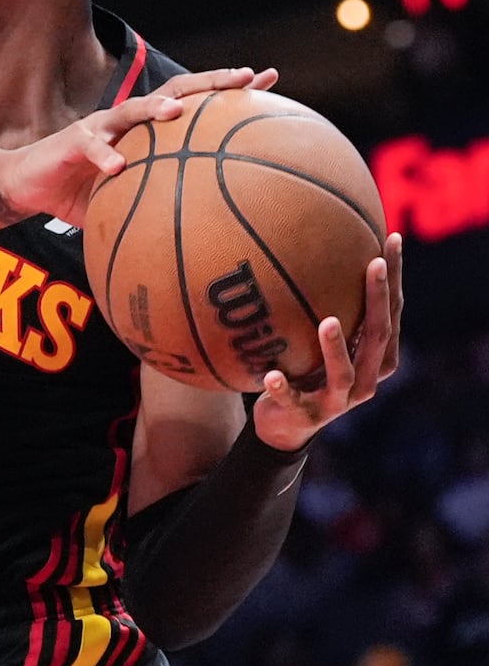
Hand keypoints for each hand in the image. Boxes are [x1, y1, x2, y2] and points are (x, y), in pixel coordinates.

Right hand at [0, 67, 277, 228]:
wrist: (28, 186)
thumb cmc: (81, 192)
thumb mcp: (127, 197)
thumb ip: (159, 202)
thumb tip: (205, 234)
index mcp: (147, 129)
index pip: (196, 101)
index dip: (230, 90)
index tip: (269, 81)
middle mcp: (129, 119)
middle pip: (177, 89)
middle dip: (211, 82)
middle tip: (245, 77)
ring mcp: (100, 125)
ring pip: (132, 108)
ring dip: (154, 107)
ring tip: (177, 112)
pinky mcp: (71, 141)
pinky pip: (90, 146)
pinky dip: (103, 156)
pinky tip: (116, 167)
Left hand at [253, 235, 401, 451]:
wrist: (285, 426)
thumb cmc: (309, 370)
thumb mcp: (324, 340)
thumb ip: (333, 306)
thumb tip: (324, 245)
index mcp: (376, 358)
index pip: (392, 313)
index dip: (394, 279)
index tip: (391, 239)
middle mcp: (365, 379)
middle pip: (378, 337)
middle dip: (377, 300)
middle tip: (372, 264)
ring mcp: (337, 400)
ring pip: (342, 373)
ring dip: (335, 348)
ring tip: (328, 322)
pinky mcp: (305, 415)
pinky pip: (293, 401)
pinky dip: (283, 388)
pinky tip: (271, 374)